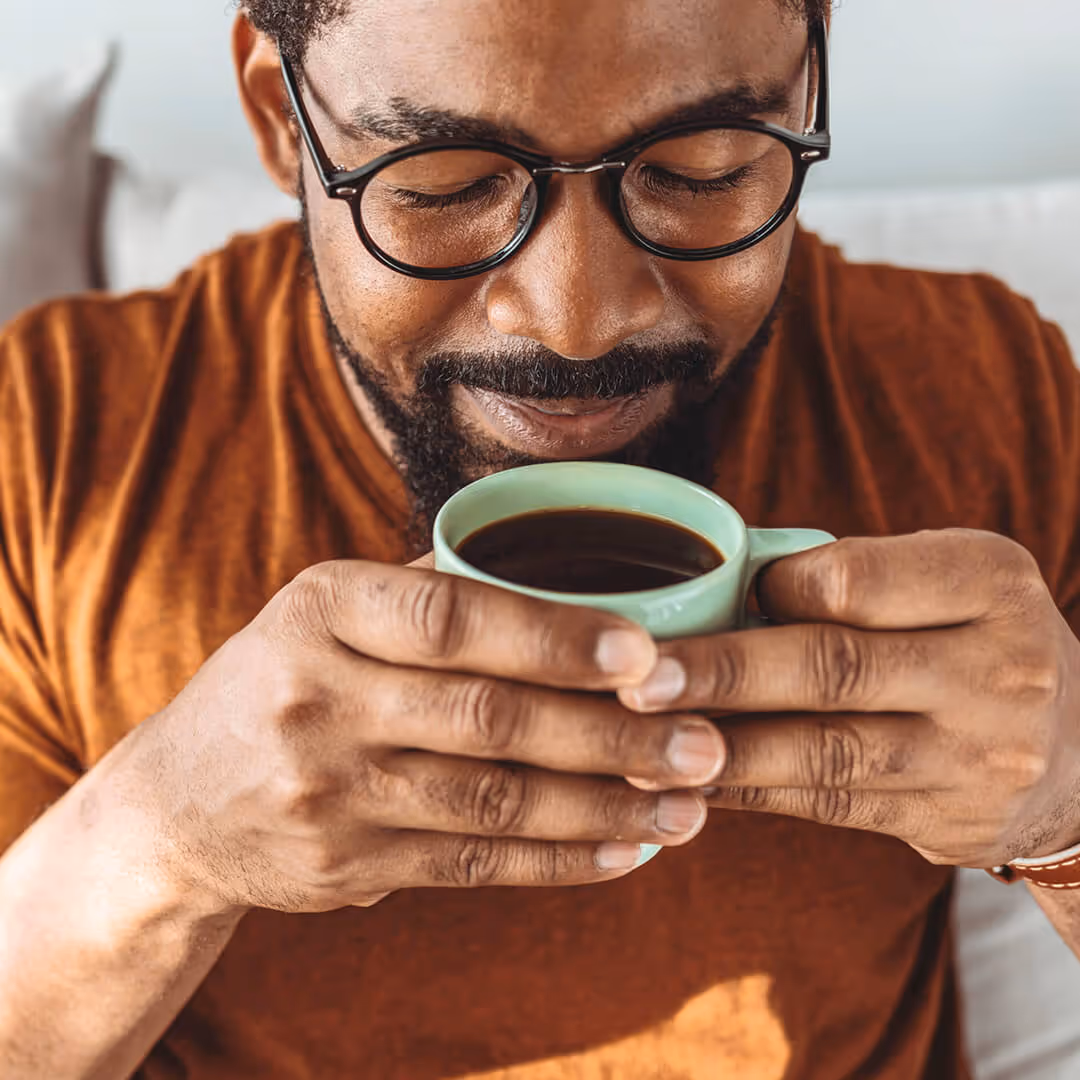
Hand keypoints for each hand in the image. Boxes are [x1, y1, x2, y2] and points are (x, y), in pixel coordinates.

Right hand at [119, 561, 725, 913]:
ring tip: (689, 804)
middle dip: (611, 733)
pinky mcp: (345, 867)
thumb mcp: (326, 612)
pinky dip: (558, 861)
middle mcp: (319, 697)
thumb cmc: (284, 679)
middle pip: (488, 718)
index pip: (451, 618)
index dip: (554, 636)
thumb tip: (575, 583)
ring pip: (493, 801)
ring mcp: (329, 791)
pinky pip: (471, 866)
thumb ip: (430, 594)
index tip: (648, 651)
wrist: (176, 802)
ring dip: (604, 805)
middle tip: (708, 743)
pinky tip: (624, 850)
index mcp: (324, 608)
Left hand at [618, 530, 1079, 868]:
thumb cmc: (974, 642)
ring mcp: (978, 757)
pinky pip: (828, 804)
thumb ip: (852, 578)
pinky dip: (751, 790)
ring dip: (722, 747)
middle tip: (638, 678)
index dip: (770, 591)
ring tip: (640, 740)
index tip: (707, 600)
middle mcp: (996, 669)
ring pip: (823, 751)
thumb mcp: (945, 583)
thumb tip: (716, 588)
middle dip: (723, 674)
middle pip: (833, 668)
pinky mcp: (948, 822)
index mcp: (988, 583)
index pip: (856, 581)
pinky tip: (692, 779)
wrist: (1078, 757)